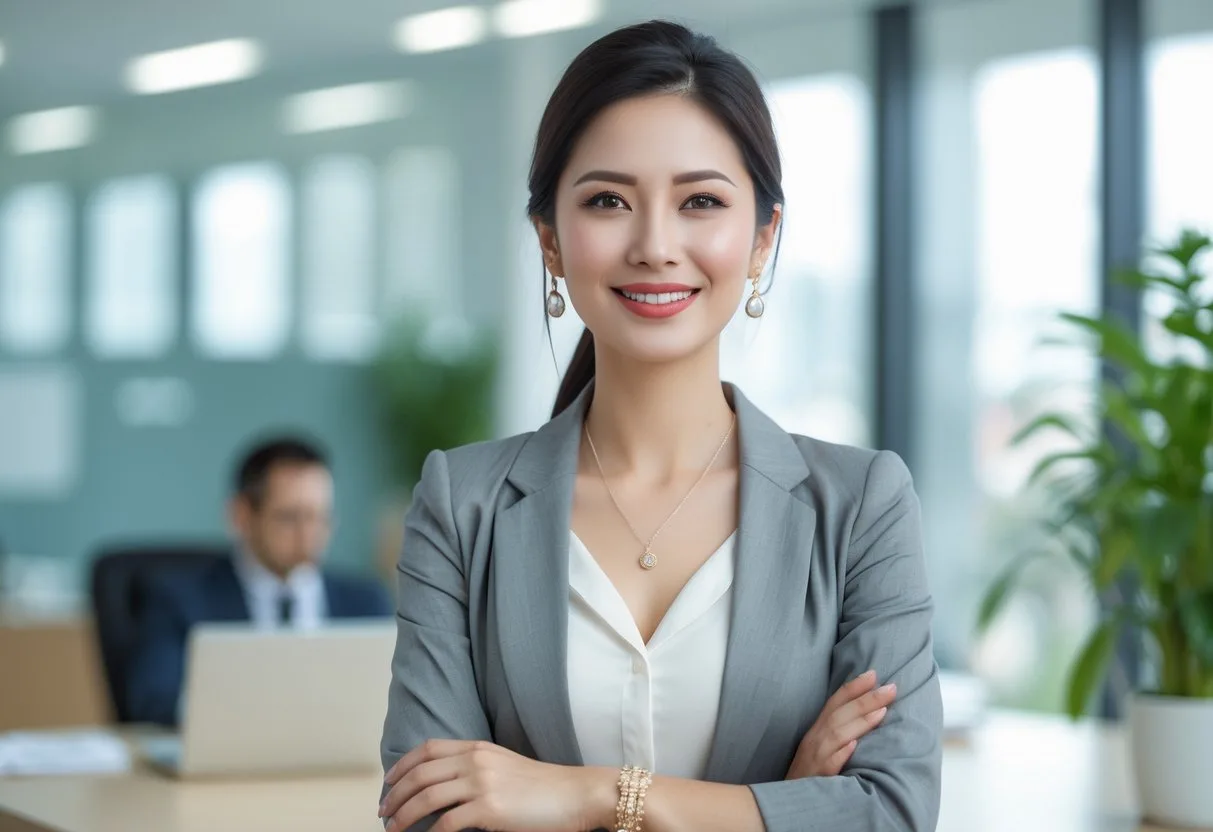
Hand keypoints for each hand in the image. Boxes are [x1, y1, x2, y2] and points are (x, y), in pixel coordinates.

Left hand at [380, 739, 607, 831]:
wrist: (575, 794)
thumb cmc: (543, 787)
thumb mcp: (504, 766)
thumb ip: (475, 768)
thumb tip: (443, 787)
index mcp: (478, 747)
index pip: (426, 749)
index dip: (401, 766)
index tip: (388, 783)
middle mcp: (476, 760)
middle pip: (420, 774)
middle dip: (395, 795)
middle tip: (383, 812)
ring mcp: (482, 783)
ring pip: (427, 798)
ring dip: (404, 816)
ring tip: (393, 829)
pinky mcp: (490, 809)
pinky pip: (447, 823)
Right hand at [785, 670, 896, 778]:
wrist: (788, 802)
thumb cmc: (809, 773)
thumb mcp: (819, 747)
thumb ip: (838, 730)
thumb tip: (866, 714)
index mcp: (816, 730)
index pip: (835, 702)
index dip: (853, 687)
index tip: (873, 674)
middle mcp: (814, 739)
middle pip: (840, 713)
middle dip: (866, 698)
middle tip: (890, 687)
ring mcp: (815, 757)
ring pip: (837, 735)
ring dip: (860, 721)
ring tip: (882, 710)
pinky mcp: (816, 777)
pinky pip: (828, 763)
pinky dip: (841, 753)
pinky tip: (854, 746)